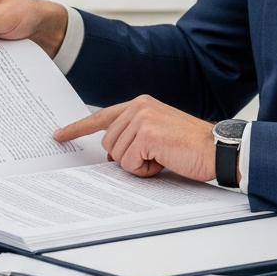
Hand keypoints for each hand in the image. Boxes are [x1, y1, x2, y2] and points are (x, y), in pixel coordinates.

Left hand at [53, 95, 219, 182]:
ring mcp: (141, 118)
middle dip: (127, 159)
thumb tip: (109, 155)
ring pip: (116, 155)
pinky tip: (164, 161)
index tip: (58, 135)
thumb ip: (132, 137)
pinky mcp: (146, 133)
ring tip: (162, 158)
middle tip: (155, 157)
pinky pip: (129, 163)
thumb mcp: (157, 135)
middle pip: (107, 144)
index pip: (100, 117)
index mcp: (139, 104)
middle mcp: (138, 106)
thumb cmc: (190, 147)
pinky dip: (145, 170)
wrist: (218, 149)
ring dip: (138, 166)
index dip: (77, 128)